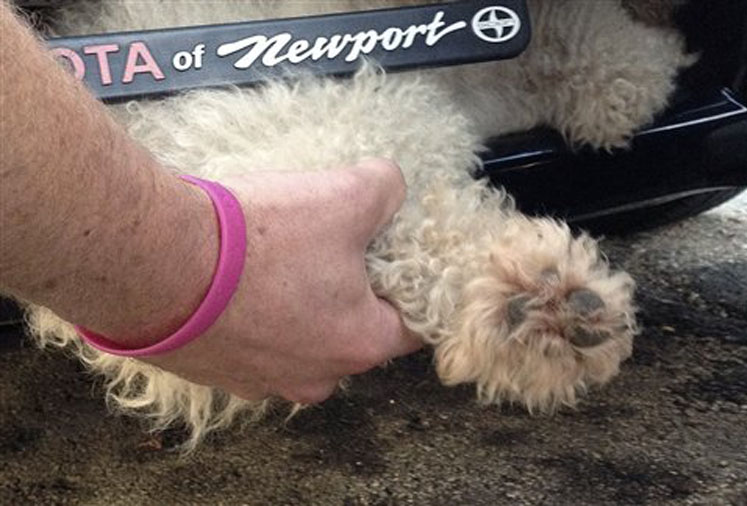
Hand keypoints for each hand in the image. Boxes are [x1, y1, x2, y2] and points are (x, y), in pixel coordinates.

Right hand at [146, 159, 421, 403]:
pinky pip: (251, 342)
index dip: (413, 285)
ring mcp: (261, 381)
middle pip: (354, 331)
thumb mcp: (345, 195)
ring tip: (279, 259)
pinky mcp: (215, 374)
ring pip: (301, 339)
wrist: (156, 263)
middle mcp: (315, 377)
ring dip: (298, 305)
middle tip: (336, 247)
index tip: (397, 256)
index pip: (413, 324)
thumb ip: (387, 188)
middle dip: (352, 292)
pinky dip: (252, 315)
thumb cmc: (261, 240)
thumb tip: (389, 186)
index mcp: (360, 345)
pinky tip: (237, 279)